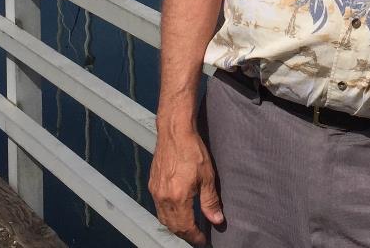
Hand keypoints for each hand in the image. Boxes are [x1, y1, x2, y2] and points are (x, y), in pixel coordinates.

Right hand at [149, 126, 223, 244]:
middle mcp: (163, 197)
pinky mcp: (153, 183)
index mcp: (177, 198)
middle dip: (185, 234)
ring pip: (163, 218)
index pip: (186, 227)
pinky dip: (167, 215)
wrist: (175, 131)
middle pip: (172, 226)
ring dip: (175, 226)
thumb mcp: (207, 176)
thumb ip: (210, 201)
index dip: (195, 237)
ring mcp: (155, 191)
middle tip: (196, 237)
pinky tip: (176, 212)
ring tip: (187, 228)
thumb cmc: (192, 150)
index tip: (203, 241)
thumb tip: (217, 220)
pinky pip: (158, 207)